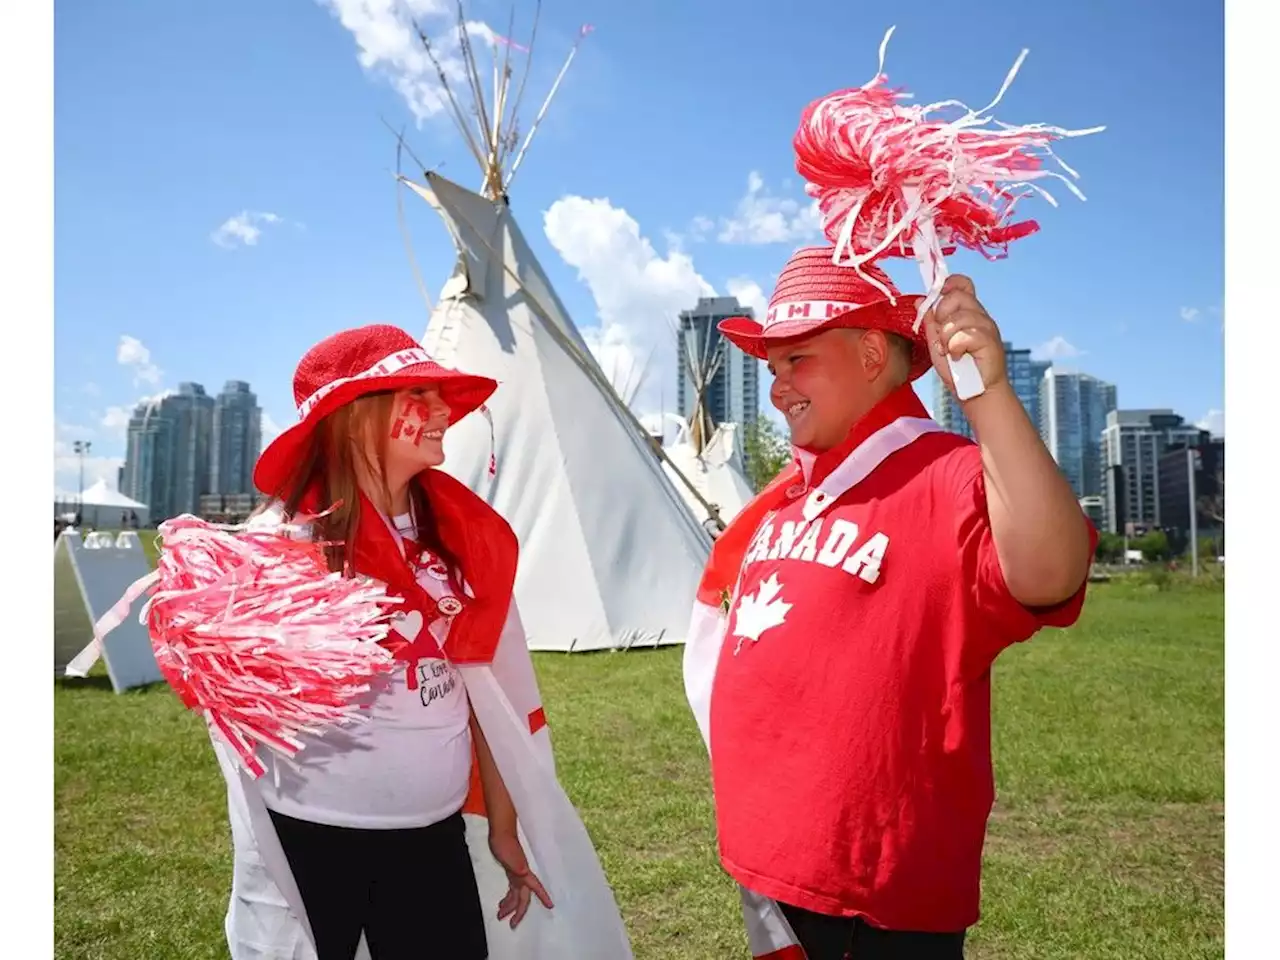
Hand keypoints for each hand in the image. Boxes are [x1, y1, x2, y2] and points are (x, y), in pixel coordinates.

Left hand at [489, 828, 553, 927]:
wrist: (500, 833)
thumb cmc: (504, 842)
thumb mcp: (509, 855)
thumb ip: (516, 865)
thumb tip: (523, 873)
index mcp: (524, 873)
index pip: (535, 887)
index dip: (543, 896)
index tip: (551, 905)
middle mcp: (522, 875)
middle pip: (523, 897)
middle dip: (519, 912)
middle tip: (512, 925)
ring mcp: (517, 874)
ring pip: (516, 895)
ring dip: (510, 906)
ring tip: (501, 916)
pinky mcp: (511, 872)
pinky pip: (511, 889)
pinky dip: (507, 898)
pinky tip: (502, 903)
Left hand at [924, 275, 1007, 397]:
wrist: (973, 393)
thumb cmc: (958, 370)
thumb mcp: (937, 344)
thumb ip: (930, 323)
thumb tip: (919, 301)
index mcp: (967, 313)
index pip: (963, 285)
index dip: (950, 283)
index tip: (938, 293)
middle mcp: (980, 316)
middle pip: (958, 296)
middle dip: (942, 315)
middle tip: (942, 337)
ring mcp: (987, 327)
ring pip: (959, 317)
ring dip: (947, 337)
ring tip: (950, 352)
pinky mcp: (990, 341)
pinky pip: (966, 334)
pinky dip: (956, 347)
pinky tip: (958, 357)